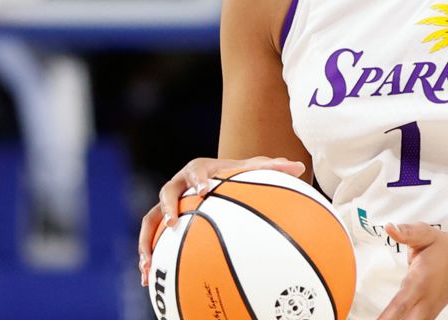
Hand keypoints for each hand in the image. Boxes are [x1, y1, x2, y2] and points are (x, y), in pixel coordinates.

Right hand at [137, 155, 305, 284]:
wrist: (210, 177)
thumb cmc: (233, 174)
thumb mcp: (252, 169)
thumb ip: (274, 168)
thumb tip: (300, 167)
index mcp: (199, 169)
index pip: (196, 172)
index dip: (199, 180)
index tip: (205, 190)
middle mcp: (178, 185)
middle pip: (167, 193)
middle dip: (169, 208)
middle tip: (174, 223)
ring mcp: (167, 204)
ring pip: (150, 220)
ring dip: (147, 240)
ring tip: (148, 263)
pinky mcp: (161, 222)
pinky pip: (150, 239)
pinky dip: (147, 257)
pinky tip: (147, 280)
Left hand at [375, 223, 447, 319]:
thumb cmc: (442, 248)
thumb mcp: (424, 234)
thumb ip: (406, 232)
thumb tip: (390, 228)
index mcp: (420, 281)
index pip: (401, 305)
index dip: (387, 317)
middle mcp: (424, 300)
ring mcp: (428, 310)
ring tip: (383, 319)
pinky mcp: (429, 315)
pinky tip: (394, 319)